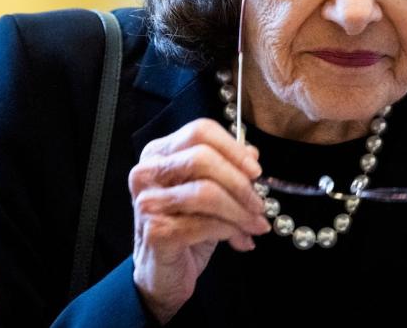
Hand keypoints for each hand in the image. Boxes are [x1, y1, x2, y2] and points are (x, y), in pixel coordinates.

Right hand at [127, 119, 270, 322]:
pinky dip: (230, 231)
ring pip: (206, 193)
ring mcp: (148, 202)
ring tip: (256, 225)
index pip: (200, 132)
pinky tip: (241, 241)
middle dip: (239, 182)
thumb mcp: (209, 194)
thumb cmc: (186, 228)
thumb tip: (252, 154)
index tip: (256, 170)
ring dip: (240, 211)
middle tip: (259, 204)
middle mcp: (147, 173)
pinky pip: (204, 224)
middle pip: (202, 158)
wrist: (163, 274)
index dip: (233, 148)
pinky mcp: (155, 231)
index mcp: (159, 153)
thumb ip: (227, 169)